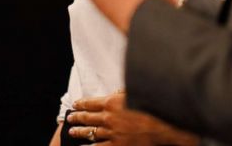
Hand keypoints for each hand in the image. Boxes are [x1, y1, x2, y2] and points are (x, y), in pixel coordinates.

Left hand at [67, 92, 198, 145]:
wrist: (161, 125)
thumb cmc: (150, 107)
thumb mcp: (135, 94)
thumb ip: (123, 93)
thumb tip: (115, 91)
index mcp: (112, 102)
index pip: (91, 102)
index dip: (81, 103)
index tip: (75, 104)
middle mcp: (108, 117)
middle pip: (88, 117)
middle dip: (77, 117)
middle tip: (70, 118)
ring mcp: (111, 133)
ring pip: (90, 132)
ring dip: (80, 132)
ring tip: (72, 131)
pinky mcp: (116, 145)